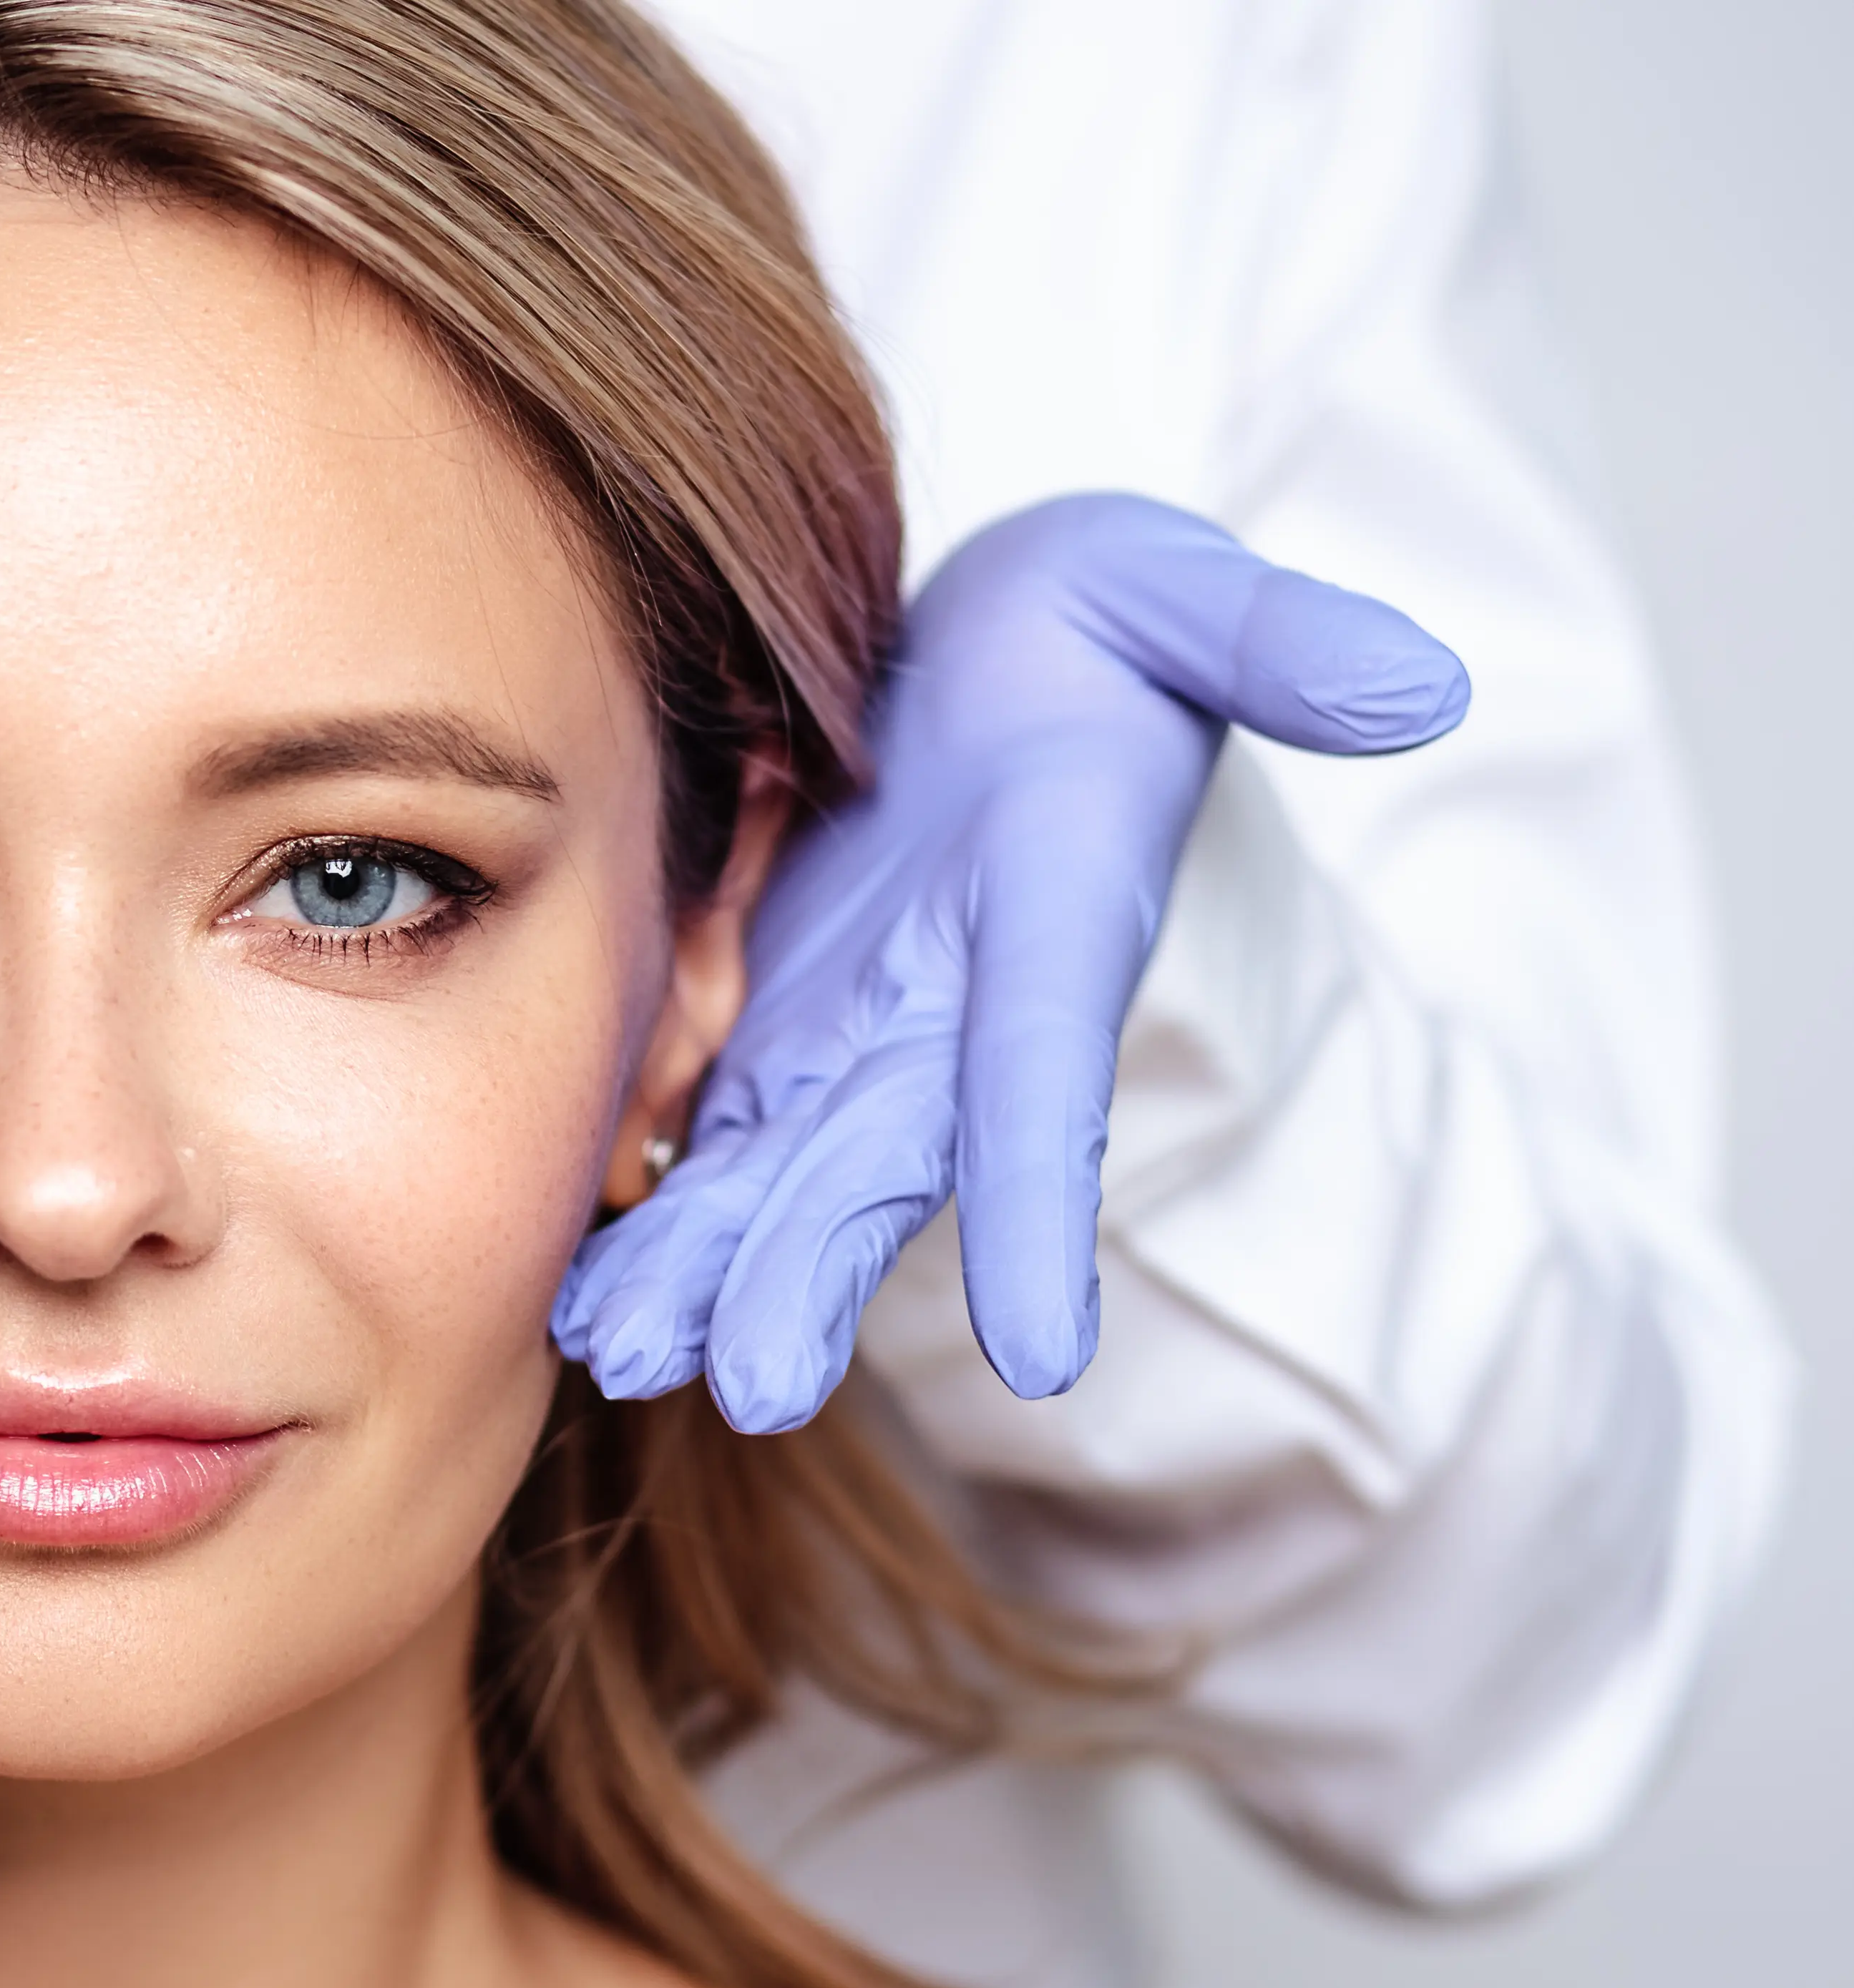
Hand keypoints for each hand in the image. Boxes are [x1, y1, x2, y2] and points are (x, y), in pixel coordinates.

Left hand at [552, 492, 1471, 1429]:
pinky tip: (571, 1315)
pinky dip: (643, 1230)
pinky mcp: (763, 1040)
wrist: (979, 668)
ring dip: (703, 1276)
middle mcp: (948, 1028)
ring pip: (771, 1185)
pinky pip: (697, 1153)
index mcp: (1048, 937)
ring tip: (618, 1362)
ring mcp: (849, 1049)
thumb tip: (1420, 682)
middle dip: (818, 1274)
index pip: (1047, 1086)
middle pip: (882, 1167)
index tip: (1041, 1350)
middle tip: (754, 1386)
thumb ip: (1275, 644)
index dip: (1040, 1212)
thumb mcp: (1176, 598)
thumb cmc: (1086, 634)